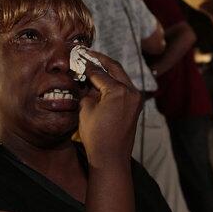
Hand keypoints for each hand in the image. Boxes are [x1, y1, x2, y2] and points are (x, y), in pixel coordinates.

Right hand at [78, 50, 141, 167]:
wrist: (111, 158)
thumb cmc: (96, 136)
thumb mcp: (86, 109)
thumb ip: (87, 90)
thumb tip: (86, 80)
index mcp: (118, 91)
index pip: (99, 72)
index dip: (86, 64)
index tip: (77, 56)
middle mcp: (131, 91)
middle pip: (114, 68)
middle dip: (100, 60)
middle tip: (87, 53)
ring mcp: (136, 98)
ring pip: (121, 76)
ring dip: (108, 69)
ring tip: (93, 63)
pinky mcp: (135, 105)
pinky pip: (124, 86)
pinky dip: (113, 80)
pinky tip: (101, 79)